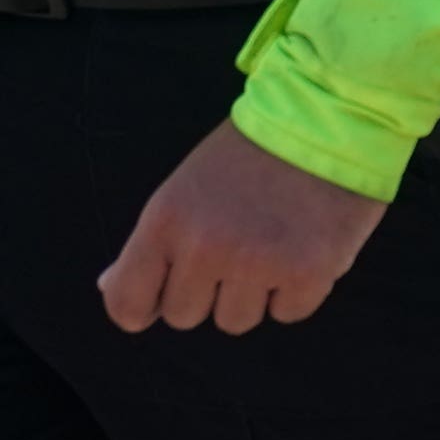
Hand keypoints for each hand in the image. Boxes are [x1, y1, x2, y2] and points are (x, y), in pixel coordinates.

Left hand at [99, 123, 388, 334]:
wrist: (329, 118)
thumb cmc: (249, 155)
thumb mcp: (184, 188)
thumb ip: (151, 242)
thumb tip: (109, 285)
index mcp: (166, 220)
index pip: (127, 302)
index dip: (143, 307)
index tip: (164, 294)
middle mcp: (207, 246)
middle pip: (184, 317)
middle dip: (206, 290)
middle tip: (236, 246)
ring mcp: (258, 263)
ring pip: (236, 321)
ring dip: (253, 293)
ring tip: (272, 243)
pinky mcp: (308, 273)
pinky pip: (287, 314)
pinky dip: (297, 290)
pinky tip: (303, 247)